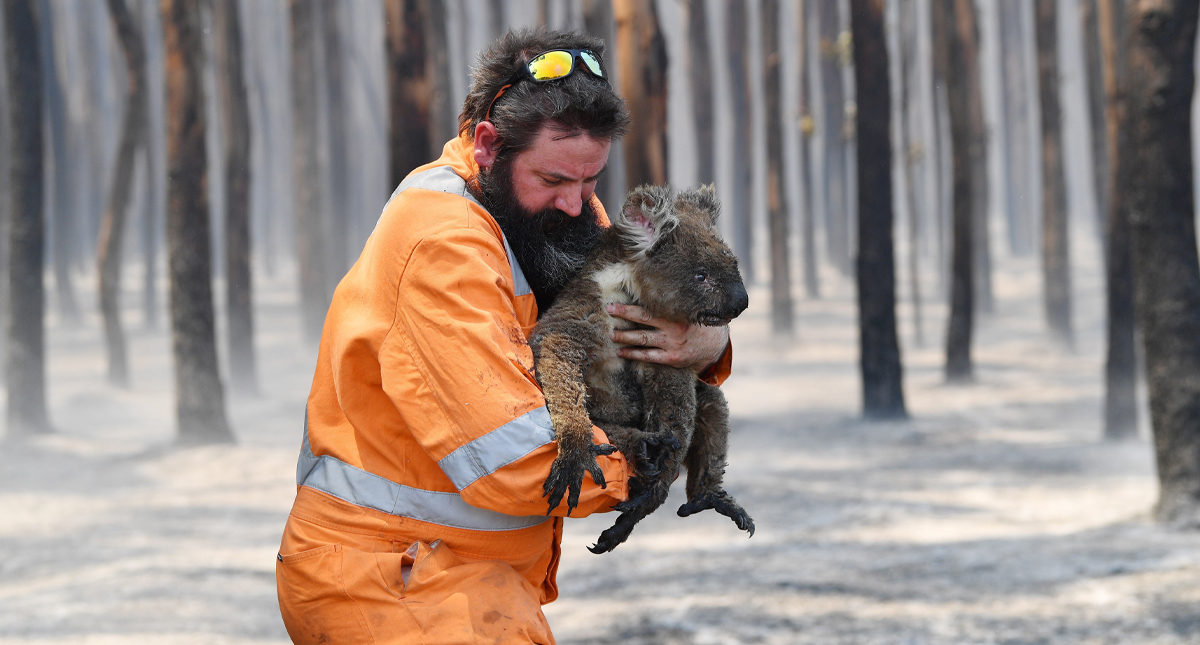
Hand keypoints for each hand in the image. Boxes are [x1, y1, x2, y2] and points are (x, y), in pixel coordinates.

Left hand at [605, 303, 729, 372]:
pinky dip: (634, 354)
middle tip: (607, 313)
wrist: (714, 345)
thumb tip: (651, 284)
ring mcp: (672, 345)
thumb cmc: (696, 322)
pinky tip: (621, 351)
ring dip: (625, 337)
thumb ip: (673, 302)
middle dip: (623, 317)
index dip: (629, 307)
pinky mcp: (672, 359)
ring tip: (611, 334)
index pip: (648, 309)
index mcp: (677, 314)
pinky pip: (649, 356)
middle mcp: (674, 329)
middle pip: (643, 322)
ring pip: (643, 340)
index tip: (612, 305)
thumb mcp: (689, 309)